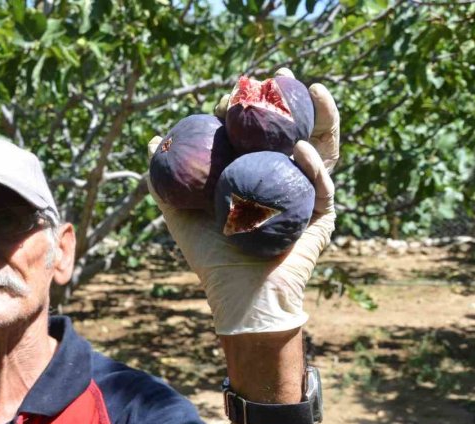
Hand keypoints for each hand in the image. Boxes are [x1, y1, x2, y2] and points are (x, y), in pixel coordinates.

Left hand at [147, 69, 338, 334]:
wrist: (239, 299)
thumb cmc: (212, 261)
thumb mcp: (182, 217)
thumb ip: (167, 182)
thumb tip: (152, 141)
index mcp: (255, 178)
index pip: (256, 135)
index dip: (248, 110)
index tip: (233, 91)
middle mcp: (283, 182)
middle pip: (292, 133)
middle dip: (292, 102)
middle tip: (283, 74)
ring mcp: (306, 197)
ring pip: (322, 150)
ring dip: (322, 119)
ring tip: (312, 91)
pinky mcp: (322, 217)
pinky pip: (322, 186)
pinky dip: (314, 166)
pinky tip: (301, 149)